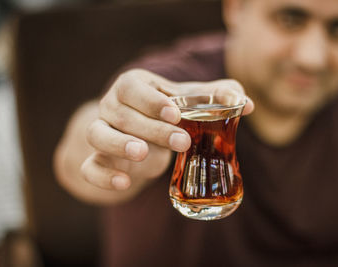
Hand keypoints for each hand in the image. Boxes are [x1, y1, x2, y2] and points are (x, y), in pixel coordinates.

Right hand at [81, 69, 253, 191]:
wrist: (142, 134)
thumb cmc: (168, 112)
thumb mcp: (189, 101)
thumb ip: (217, 98)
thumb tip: (249, 105)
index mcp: (132, 86)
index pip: (134, 87)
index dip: (152, 100)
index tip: (175, 113)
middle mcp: (111, 105)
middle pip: (122, 114)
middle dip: (152, 128)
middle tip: (182, 141)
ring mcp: (100, 131)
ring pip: (97, 134)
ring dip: (119, 144)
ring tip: (143, 154)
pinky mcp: (96, 158)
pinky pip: (89, 167)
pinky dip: (102, 176)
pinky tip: (126, 182)